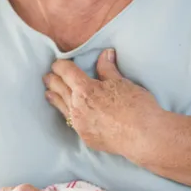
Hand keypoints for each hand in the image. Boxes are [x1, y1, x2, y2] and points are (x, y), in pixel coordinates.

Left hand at [43, 49, 161, 162]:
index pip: (66, 72)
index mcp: (85, 89)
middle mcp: (77, 107)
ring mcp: (80, 124)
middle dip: (53, 80)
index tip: (58, 63)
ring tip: (48, 93)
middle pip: (59, 89)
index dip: (60, 65)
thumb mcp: (122, 82)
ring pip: (61, 106)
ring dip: (54, 97)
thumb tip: (105, 53)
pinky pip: (71, 122)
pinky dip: (66, 113)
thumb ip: (108, 68)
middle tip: (47, 76)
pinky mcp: (85, 137)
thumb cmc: (136, 106)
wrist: (143, 136)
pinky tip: (66, 113)